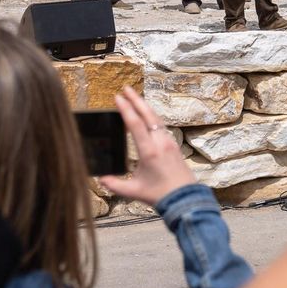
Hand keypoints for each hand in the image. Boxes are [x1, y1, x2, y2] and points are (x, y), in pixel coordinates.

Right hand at [99, 88, 193, 206]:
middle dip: (136, 100)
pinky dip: (152, 117)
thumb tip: (100, 179)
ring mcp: (169, 143)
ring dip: (145, 107)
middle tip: (126, 88)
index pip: (135, 125)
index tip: (118, 97)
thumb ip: (115, 185)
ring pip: (156, 119)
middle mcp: (160, 143)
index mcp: (149, 152)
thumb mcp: (134, 191)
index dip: (126, 109)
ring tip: (135, 98)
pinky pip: (161, 126)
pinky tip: (147, 116)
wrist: (185, 199)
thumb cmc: (160, 195)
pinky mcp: (174, 146)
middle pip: (147, 115)